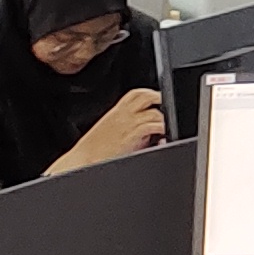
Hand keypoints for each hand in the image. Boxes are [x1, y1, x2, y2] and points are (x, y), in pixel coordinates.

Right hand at [56, 90, 170, 169]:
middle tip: (171, 107)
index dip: (151, 93)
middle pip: (146, 96)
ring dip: (164, 118)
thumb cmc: (96, 150)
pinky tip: (164, 135)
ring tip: (169, 125)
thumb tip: (155, 134)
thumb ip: (131, 126)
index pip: (136, 94)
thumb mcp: (113, 131)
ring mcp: (128, 124)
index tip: (161, 99)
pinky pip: (152, 126)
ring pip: (153, 111)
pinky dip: (161, 129)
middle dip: (160, 98)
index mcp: (117, 112)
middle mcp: (123, 115)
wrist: (82, 160)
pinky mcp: (131, 136)